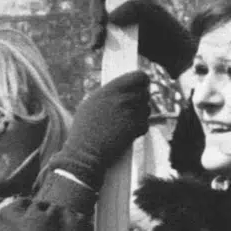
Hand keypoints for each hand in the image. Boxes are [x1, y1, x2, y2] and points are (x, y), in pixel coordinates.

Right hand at [51, 72, 151, 191]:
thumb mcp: (90, 104)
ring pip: (146, 110)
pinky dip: (139, 130)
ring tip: (125, 124)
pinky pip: (145, 125)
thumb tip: (122, 90)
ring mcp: (129, 113)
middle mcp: (121, 98)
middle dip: (140, 102)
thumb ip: (107, 94)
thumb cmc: (84, 131)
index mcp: (110, 89)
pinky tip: (126, 134)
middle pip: (145, 94)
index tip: (141, 87)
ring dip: (140, 116)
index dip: (143, 82)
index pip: (139, 76)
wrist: (84, 153)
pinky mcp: (134, 128)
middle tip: (131, 111)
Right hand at [90, 0, 194, 76]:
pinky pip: (101, 36)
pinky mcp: (115, 37)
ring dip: (95, 29)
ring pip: (98, 21)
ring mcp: (116, 21)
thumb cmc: (167, 27)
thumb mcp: (154, 13)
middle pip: (99, 2)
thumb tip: (111, 18)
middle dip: (96, 12)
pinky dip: (97, 41)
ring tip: (98, 42)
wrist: (174, 52)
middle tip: (101, 23)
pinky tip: (95, 47)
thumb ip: (135, 9)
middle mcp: (120, 4)